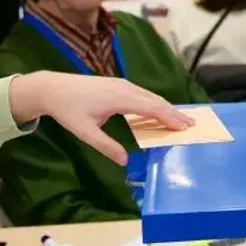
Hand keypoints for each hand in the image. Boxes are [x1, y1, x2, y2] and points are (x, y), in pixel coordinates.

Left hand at [8, 72, 194, 164]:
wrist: (53, 88)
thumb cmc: (68, 110)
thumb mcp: (85, 132)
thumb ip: (106, 146)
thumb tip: (124, 161)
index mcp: (120, 99)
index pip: (151, 108)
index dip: (169, 118)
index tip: (184, 127)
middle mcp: (125, 88)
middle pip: (156, 100)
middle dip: (174, 113)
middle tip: (192, 125)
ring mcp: (123, 84)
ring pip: (150, 96)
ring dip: (166, 107)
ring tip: (180, 118)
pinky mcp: (119, 84)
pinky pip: (143, 93)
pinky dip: (155, 103)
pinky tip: (159, 110)